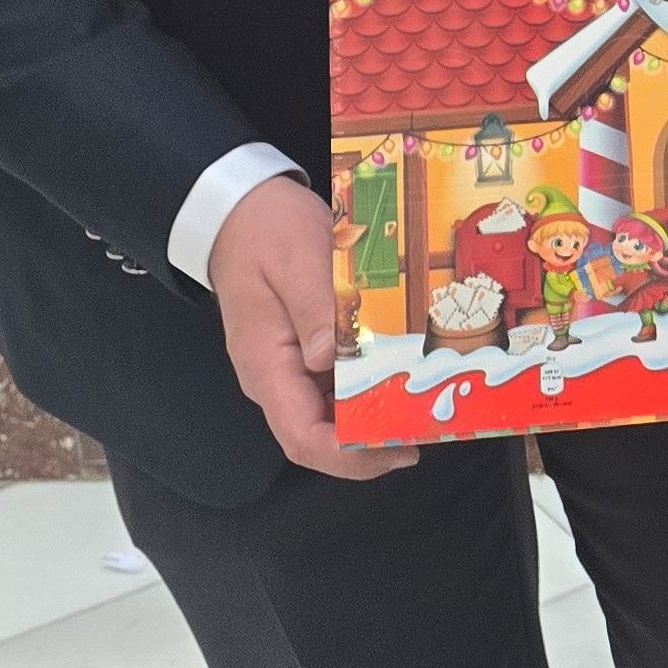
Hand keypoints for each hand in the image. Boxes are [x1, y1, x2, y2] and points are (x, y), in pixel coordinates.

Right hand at [210, 174, 415, 480]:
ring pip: (333, 416)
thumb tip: (330, 359)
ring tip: (425, 406)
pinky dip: (370, 389)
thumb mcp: (296, 259)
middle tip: (427, 427)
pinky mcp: (305, 354)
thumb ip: (315, 310)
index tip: (396, 447)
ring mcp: (290, 368)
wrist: (240, 212)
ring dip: (376, 417)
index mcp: (266, 366)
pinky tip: (404, 376)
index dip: (349, 455)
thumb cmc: (265, 231)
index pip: (302, 437)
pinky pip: (337, 388)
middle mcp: (275, 378)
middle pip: (321, 436)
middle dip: (372, 442)